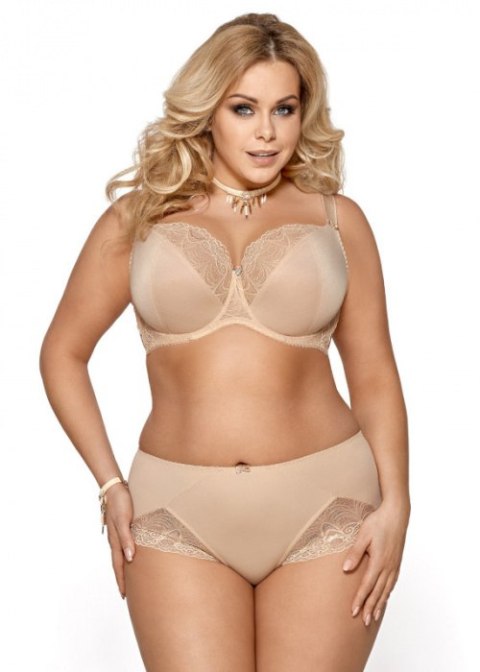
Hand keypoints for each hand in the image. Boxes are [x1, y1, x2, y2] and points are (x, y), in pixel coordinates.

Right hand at [104, 483, 135, 598]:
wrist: (115, 488)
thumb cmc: (121, 503)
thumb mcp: (124, 521)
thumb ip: (127, 539)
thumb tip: (130, 558)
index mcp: (116, 541)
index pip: (119, 566)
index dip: (122, 580)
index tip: (124, 595)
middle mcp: (115, 540)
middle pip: (118, 564)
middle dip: (121, 579)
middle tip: (126, 594)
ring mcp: (117, 534)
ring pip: (120, 555)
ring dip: (123, 568)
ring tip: (128, 579)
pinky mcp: (121, 527)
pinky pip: (123, 546)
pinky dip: (125, 555)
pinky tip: (130, 556)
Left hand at [342, 499, 409, 625]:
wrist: (397, 514)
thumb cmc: (378, 522)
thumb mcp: (363, 535)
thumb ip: (355, 553)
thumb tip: (346, 569)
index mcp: (378, 561)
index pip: (367, 586)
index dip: (360, 599)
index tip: (353, 612)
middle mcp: (388, 567)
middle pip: (377, 592)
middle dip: (369, 607)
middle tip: (363, 622)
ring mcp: (394, 565)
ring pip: (386, 590)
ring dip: (379, 604)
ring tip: (372, 617)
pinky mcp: (397, 562)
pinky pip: (392, 583)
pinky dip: (387, 593)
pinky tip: (384, 598)